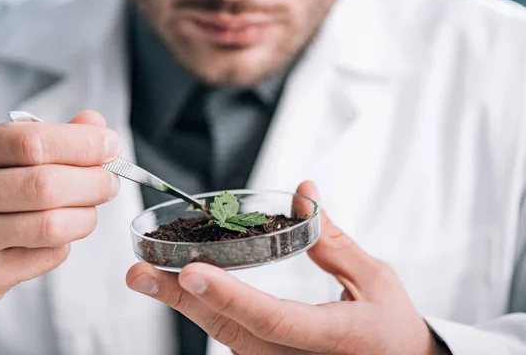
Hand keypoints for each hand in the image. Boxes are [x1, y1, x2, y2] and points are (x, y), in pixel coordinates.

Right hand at [0, 111, 120, 315]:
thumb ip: (44, 137)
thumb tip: (96, 126)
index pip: (32, 141)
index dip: (83, 143)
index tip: (110, 145)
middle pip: (47, 184)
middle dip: (95, 181)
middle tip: (109, 181)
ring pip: (53, 225)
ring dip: (87, 215)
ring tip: (89, 207)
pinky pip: (48, 256)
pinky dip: (67, 241)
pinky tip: (59, 233)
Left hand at [127, 181, 448, 354]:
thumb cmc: (390, 326)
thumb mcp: (374, 280)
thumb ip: (335, 240)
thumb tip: (303, 192)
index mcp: (331, 337)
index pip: (273, 319)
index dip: (231, 296)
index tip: (192, 272)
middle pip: (231, 330)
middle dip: (181, 301)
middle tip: (140, 273)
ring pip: (224, 335)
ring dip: (183, 304)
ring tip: (146, 276)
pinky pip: (230, 335)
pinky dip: (203, 309)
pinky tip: (177, 286)